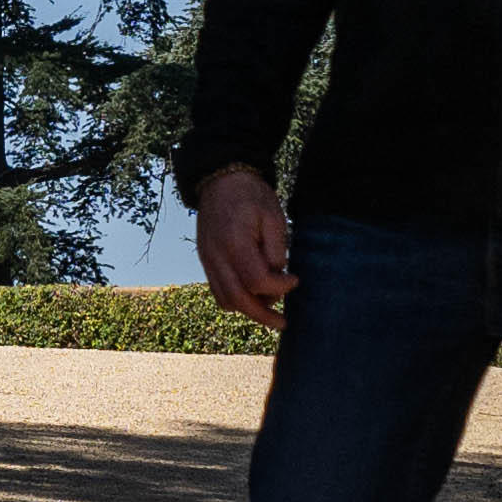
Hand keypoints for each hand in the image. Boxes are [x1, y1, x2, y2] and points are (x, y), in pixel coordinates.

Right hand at [196, 165, 292, 330]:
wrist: (220, 179)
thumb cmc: (251, 195)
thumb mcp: (273, 216)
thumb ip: (276, 250)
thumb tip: (277, 276)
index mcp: (234, 243)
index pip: (257, 281)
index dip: (280, 287)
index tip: (295, 279)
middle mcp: (216, 256)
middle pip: (238, 300)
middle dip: (262, 316)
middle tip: (283, 323)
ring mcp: (208, 260)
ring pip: (226, 300)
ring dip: (248, 310)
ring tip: (270, 308)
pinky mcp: (206, 261)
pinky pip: (218, 291)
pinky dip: (235, 300)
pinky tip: (253, 295)